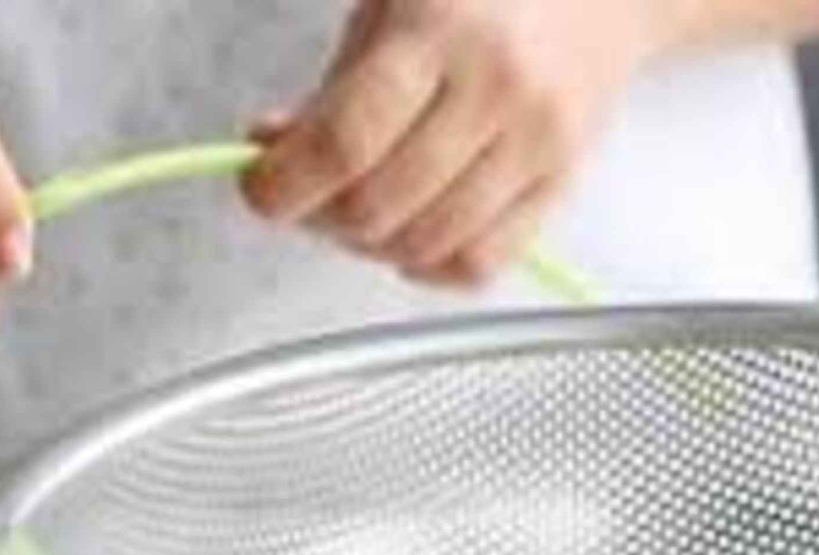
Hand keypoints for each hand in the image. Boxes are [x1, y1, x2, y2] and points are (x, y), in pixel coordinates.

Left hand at [243, 0, 658, 288]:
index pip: (344, 141)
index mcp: (438, 28)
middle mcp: (495, 89)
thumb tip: (270, 154)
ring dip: (367, 243)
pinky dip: (426, 266)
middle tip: (304, 193)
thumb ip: (327, 89)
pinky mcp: (559, 184)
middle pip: (378, 206)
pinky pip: (477, 265)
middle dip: (319, 214)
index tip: (259, 188)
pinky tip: (409, 232)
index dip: (284, 184)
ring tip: (356, 205)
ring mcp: (535, 142)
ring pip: (423, 246)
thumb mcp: (386, 8)